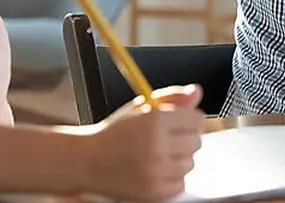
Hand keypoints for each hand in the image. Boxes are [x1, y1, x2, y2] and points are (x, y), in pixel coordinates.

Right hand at [85, 85, 205, 201]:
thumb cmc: (114, 133)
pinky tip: (157, 169)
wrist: (88, 161)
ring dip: (179, 158)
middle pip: (196, 142)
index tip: (183, 122)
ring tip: (159, 154)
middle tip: (167, 138)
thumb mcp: (141, 106)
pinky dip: (172, 177)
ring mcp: (156, 172)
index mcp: (154, 121)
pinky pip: (181, 183)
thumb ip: (172, 97)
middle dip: (184, 138)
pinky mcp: (154, 192)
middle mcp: (157, 147)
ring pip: (190, 163)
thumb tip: (196, 92)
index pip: (196, 119)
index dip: (190, 119)